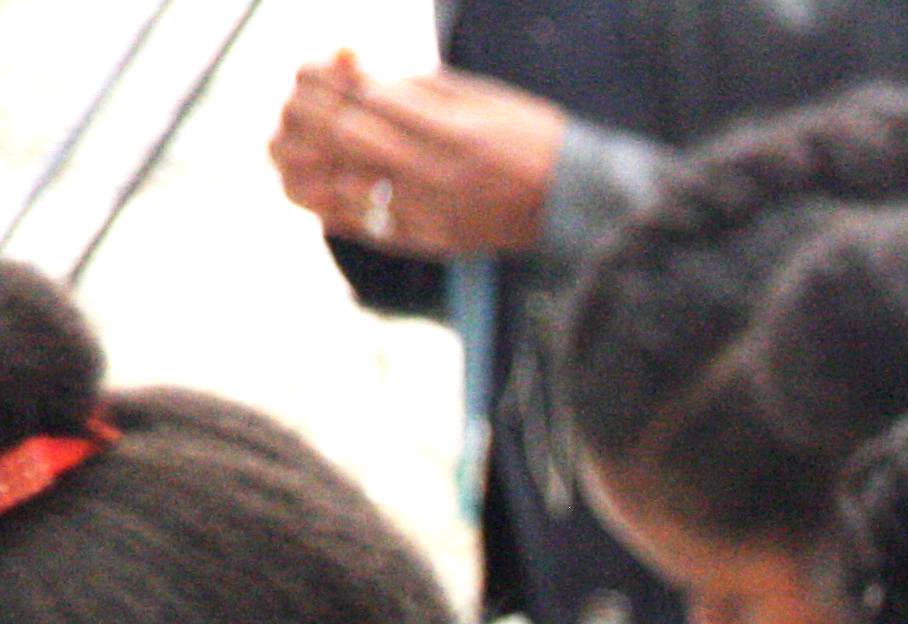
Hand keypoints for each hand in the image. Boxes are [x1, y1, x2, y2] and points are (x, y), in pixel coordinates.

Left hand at [270, 62, 560, 257]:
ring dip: (309, 159)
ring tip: (298, 143)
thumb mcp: (479, 96)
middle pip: (342, 134)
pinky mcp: (433, 238)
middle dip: (311, 110)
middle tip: (301, 101)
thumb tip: (357, 75)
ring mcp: (431, 210)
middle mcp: (435, 171)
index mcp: (450, 128)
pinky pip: (364, 225)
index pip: (364, 96)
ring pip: (340, 184)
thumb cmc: (532, 138)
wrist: (578, 201)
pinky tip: (320, 186)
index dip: (331, 78)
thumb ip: (416, 87)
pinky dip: (330, 204)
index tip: (323, 70)